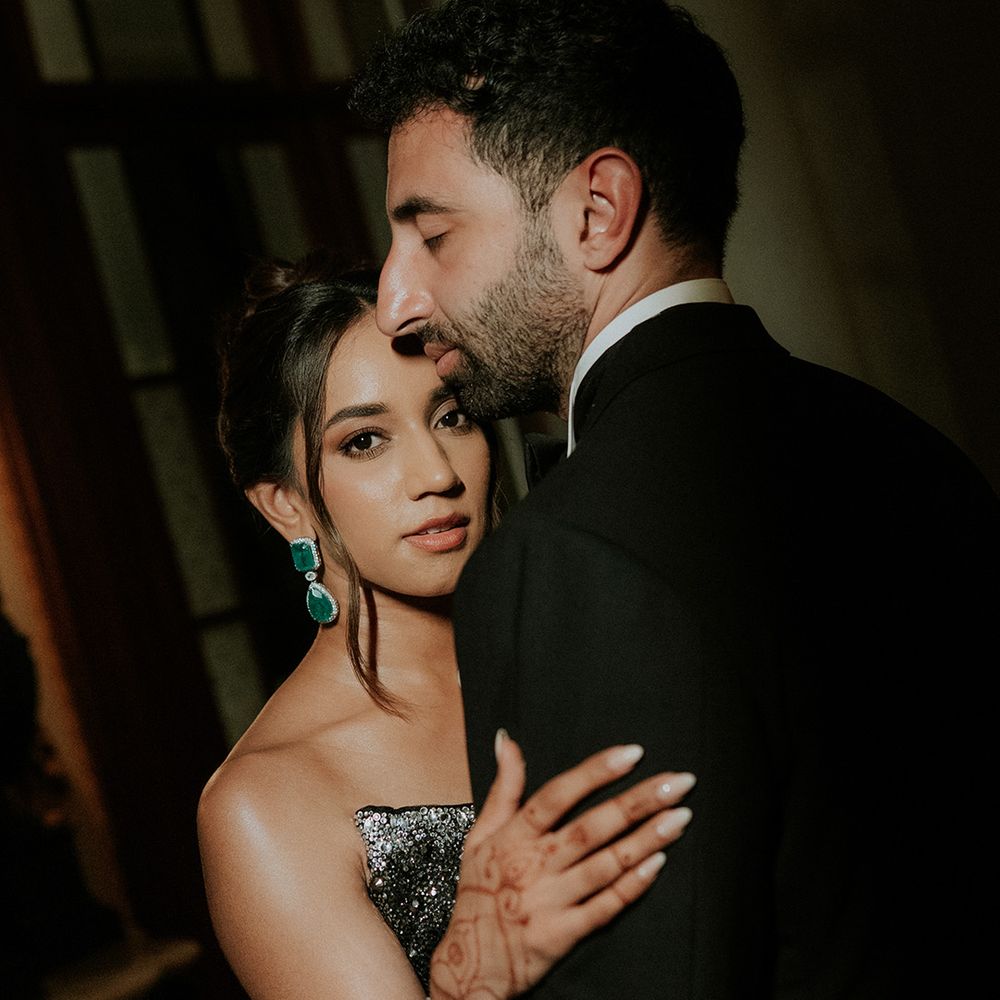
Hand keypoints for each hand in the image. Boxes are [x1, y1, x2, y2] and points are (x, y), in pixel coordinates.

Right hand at [428, 735, 694, 998]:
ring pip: (605, 865)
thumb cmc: (478, 893)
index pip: (556, 795)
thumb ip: (502, 787)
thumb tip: (507, 740)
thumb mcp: (479, 835)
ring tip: (681, 816)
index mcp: (513, 837)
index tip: (632, 753)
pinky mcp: (564, 935)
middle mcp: (533, 866)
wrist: (470, 964)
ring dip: (646, 840)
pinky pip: (605, 907)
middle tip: (677, 782)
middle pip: (591, 827)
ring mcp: (550, 902)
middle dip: (637, 802)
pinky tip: (659, 863)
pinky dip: (633, 885)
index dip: (594, 772)